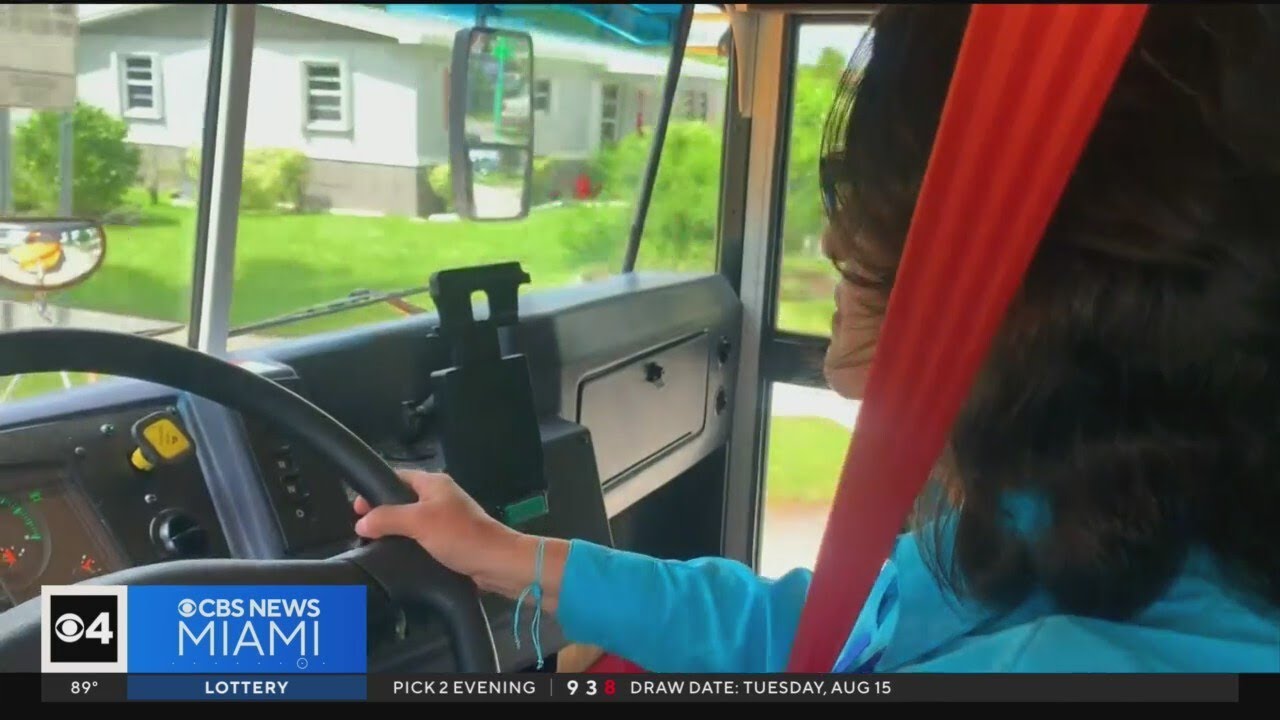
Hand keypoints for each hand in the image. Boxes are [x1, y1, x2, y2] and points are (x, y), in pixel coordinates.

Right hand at [352, 470, 567, 605]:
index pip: (397, 477)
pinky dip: (409, 544)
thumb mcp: (418, 522)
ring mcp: (446, 518)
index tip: (356, 507)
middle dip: (382, 513)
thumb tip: (361, 521)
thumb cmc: (460, 535)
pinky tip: (399, 556)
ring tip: (376, 543)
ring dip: (395, 531)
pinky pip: (422, 538)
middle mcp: (440, 497)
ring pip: (411, 521)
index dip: (375, 489)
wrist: (496, 562)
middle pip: (402, 499)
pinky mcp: (450, 539)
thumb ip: (387, 518)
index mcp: (433, 483)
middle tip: (363, 529)